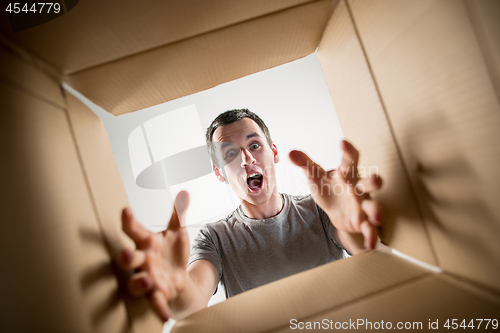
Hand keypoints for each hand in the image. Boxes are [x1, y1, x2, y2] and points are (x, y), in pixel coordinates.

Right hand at [116, 191, 190, 320]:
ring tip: (146, 280)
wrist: (178, 277)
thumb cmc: (171, 251)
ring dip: (139, 282)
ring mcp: (148, 278)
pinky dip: (159, 307)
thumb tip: (185, 192)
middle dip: (125, 257)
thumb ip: (178, 213)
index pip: (134, 230)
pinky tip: (164, 315)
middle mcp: (143, 261)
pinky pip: (156, 301)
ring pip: (137, 282)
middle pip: (128, 259)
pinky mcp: (158, 293)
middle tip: (125, 254)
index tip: (125, 210)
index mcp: (147, 242)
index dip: (129, 221)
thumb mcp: (177, 232)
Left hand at [289, 140, 382, 250]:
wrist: (335, 209)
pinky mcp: (362, 222)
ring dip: (377, 210)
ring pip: (373, 206)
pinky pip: (370, 229)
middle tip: (375, 179)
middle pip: (369, 183)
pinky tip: (371, 245)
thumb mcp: (315, 176)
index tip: (343, 143)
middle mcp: (358, 188)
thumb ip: (305, 164)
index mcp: (346, 174)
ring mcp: (362, 206)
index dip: (348, 151)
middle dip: (373, 182)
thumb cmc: (329, 187)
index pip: (350, 160)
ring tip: (376, 215)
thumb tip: (290, 152)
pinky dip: (372, 236)